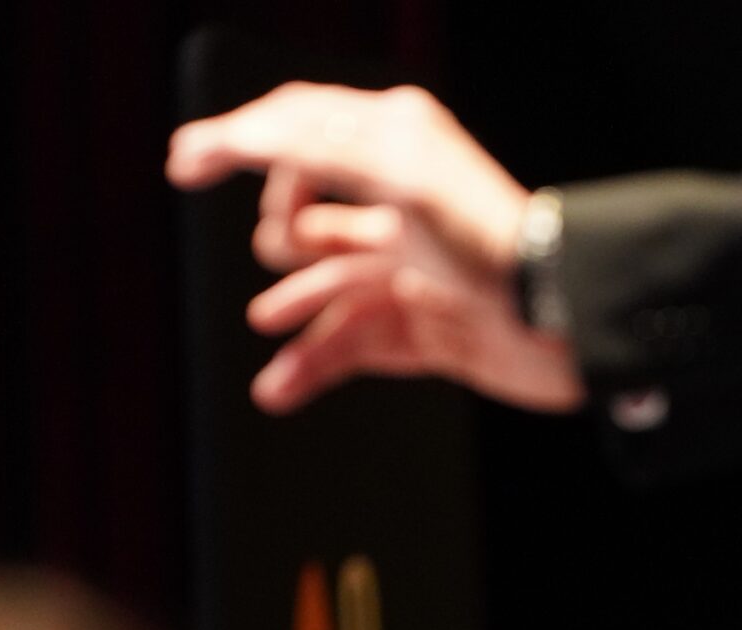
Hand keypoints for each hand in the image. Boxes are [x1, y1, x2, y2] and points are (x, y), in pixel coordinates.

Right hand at [167, 83, 585, 414]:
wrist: (557, 325)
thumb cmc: (486, 240)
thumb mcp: (392, 173)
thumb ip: (312, 146)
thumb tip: (242, 131)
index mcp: (395, 150)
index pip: (302, 130)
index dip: (238, 141)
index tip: (183, 167)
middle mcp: (400, 206)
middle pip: (311, 212)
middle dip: (282, 232)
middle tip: (276, 250)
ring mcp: (411, 271)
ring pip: (330, 288)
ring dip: (293, 309)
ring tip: (265, 324)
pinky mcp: (426, 331)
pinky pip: (354, 345)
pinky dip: (314, 366)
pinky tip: (278, 388)